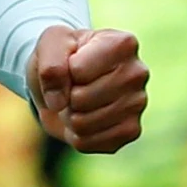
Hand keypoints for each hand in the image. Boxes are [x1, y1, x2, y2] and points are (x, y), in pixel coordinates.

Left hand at [28, 27, 147, 153]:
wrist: (65, 80)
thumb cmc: (61, 56)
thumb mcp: (49, 44)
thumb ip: (50, 64)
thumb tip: (59, 102)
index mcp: (122, 44)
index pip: (77, 71)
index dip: (63, 70)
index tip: (71, 62)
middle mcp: (138, 73)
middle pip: (81, 99)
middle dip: (65, 95)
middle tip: (72, 85)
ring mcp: (138, 104)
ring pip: (83, 123)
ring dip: (69, 115)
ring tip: (77, 101)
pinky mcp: (131, 131)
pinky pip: (88, 142)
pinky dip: (76, 134)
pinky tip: (86, 117)